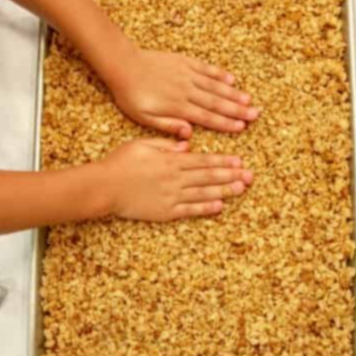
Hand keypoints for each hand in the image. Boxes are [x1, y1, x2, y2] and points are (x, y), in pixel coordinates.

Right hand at [97, 137, 252, 221]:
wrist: (105, 187)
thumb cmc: (120, 162)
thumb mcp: (141, 144)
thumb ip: (165, 143)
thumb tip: (186, 144)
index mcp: (170, 161)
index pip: (202, 160)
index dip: (222, 160)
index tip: (238, 160)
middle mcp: (175, 178)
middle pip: (208, 176)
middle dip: (231, 175)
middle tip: (249, 175)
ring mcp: (172, 196)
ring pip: (204, 193)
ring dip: (225, 190)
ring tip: (241, 188)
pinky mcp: (166, 212)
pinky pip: (191, 210)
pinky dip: (206, 208)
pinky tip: (220, 205)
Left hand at [104, 46, 260, 137]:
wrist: (122, 64)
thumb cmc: (130, 94)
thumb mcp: (143, 117)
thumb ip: (168, 126)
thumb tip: (189, 134)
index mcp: (178, 107)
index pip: (207, 118)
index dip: (226, 123)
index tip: (242, 127)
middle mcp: (186, 90)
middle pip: (216, 102)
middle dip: (237, 110)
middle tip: (255, 115)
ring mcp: (186, 74)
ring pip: (214, 86)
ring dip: (232, 93)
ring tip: (248, 100)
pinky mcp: (183, 61)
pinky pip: (205, 68)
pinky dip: (218, 74)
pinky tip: (231, 79)